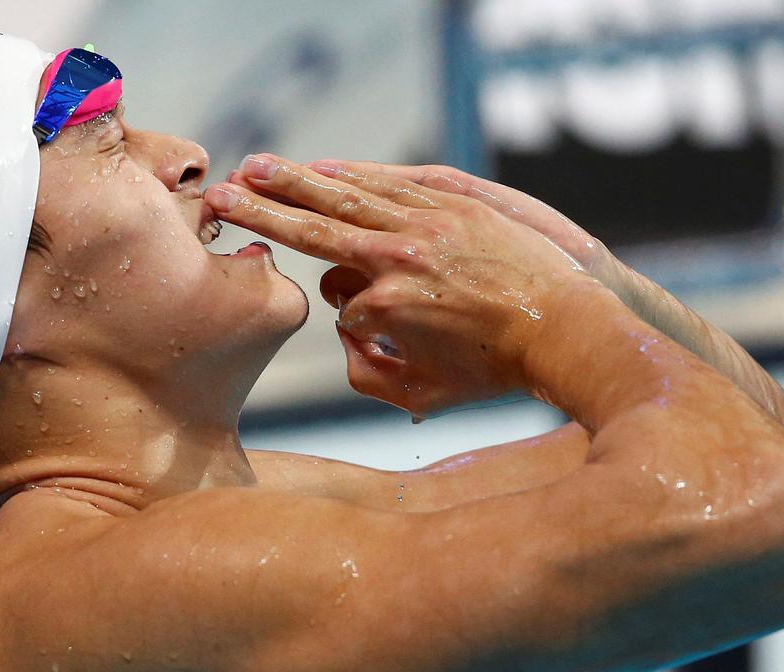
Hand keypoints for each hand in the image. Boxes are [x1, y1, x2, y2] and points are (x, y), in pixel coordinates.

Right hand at [203, 154, 601, 416]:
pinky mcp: (451, 203)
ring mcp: (426, 224)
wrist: (566, 329)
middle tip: (217, 195)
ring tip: (253, 167)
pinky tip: (320, 165)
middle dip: (259, 212)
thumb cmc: (493, 373)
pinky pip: (390, 184)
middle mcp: (398, 258)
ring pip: (345, 196)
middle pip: (312, 229)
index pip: (338, 308)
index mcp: (387, 308)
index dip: (358, 332)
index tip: (396, 347)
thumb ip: (365, 373)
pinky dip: (352, 175)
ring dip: (294, 180)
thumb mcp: (420, 395)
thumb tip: (345, 330)